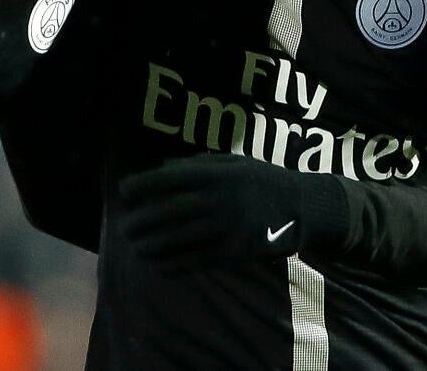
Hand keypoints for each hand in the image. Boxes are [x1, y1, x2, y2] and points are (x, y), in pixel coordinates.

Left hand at [118, 154, 348, 270]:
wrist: (302, 206)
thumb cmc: (261, 179)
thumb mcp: (232, 162)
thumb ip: (196, 165)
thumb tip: (160, 171)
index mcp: (215, 174)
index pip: (167, 180)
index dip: (141, 186)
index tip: (124, 192)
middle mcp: (218, 199)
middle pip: (167, 213)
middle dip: (140, 221)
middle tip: (125, 227)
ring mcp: (226, 227)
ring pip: (177, 240)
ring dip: (150, 246)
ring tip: (137, 246)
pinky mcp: (234, 252)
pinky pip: (195, 260)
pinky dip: (171, 264)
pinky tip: (158, 264)